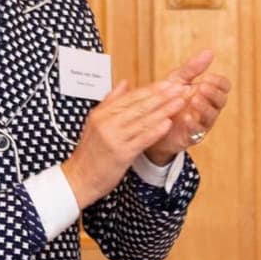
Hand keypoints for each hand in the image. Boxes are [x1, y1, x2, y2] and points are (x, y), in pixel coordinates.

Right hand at [61, 80, 189, 206]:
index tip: (169, 82)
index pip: (131, 97)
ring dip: (164, 110)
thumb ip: (111, 101)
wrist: (79, 177)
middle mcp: (107, 123)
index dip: (152, 89)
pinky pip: (142, 139)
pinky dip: (155, 131)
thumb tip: (125, 82)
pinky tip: (168, 124)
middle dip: (162, 96)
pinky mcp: (120, 153)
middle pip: (139, 106)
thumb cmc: (91, 151)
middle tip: (180, 87)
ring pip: (143, 120)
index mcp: (102, 113)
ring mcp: (114, 138)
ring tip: (181, 101)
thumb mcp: (96, 122)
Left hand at [141, 49, 233, 163]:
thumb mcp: (177, 80)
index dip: (219, 82)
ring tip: (195, 100)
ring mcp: (201, 122)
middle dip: (213, 93)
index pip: (223, 86)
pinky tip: (187, 117)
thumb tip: (209, 51)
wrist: (149, 123)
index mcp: (207, 93)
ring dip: (205, 107)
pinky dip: (194, 124)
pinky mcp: (191, 136)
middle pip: (221, 100)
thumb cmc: (167, 99)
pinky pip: (198, 131)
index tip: (208, 77)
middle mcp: (208, 108)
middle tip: (202, 87)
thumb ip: (193, 68)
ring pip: (211, 116)